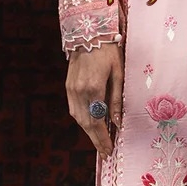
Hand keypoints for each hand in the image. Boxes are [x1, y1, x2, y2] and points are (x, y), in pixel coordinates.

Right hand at [66, 43, 123, 158]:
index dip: (103, 138)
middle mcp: (79, 92)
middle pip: (86, 123)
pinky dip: (82, 120)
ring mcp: (71, 89)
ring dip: (89, 131)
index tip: (109, 150)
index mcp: (93, 88)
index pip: (97, 121)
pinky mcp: (68, 86)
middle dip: (96, 140)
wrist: (88, 33)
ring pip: (78, 118)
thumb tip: (118, 122)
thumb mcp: (118, 74)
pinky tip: (90, 125)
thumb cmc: (109, 51)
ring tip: (100, 142)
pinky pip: (74, 109)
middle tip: (105, 152)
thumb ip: (116, 99)